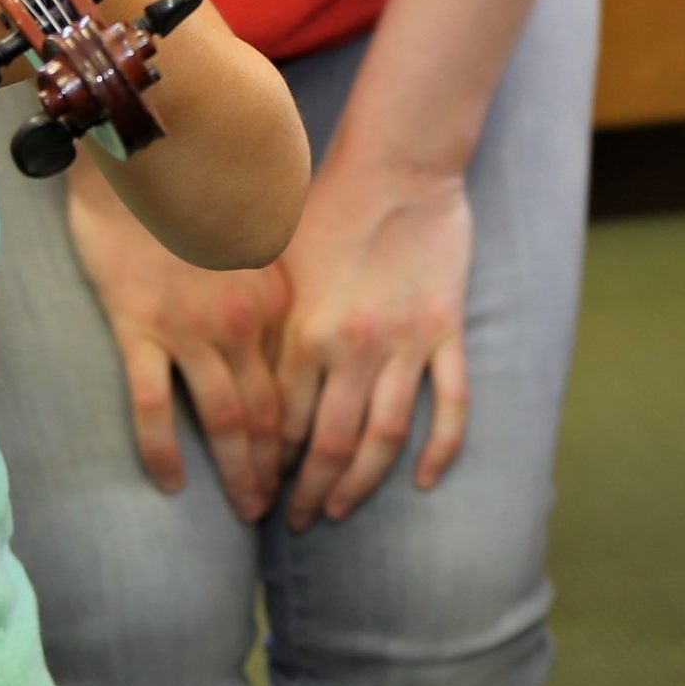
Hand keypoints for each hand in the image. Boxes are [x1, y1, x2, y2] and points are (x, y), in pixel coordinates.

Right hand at [66, 163, 290, 518]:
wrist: (140, 147)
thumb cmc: (196, 187)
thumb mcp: (250, 236)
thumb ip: (267, 282)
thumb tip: (279, 325)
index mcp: (272, 298)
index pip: (295, 382)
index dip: (301, 431)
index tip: (302, 464)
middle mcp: (239, 319)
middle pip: (268, 412)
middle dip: (275, 466)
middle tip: (274, 508)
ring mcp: (189, 327)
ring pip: (224, 418)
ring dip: (237, 471)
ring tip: (243, 509)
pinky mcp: (139, 327)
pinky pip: (153, 404)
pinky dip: (162, 450)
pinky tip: (170, 484)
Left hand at [270, 156, 472, 529]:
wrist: (399, 163)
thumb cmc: (331, 204)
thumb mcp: (280, 262)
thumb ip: (265, 320)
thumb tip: (236, 367)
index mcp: (304, 332)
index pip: (281, 423)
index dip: (268, 463)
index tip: (260, 487)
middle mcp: (351, 349)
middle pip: (327, 444)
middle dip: (308, 493)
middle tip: (297, 522)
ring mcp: (403, 344)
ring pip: (382, 438)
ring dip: (359, 484)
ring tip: (341, 510)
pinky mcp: (444, 332)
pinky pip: (448, 404)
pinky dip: (439, 448)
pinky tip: (422, 481)